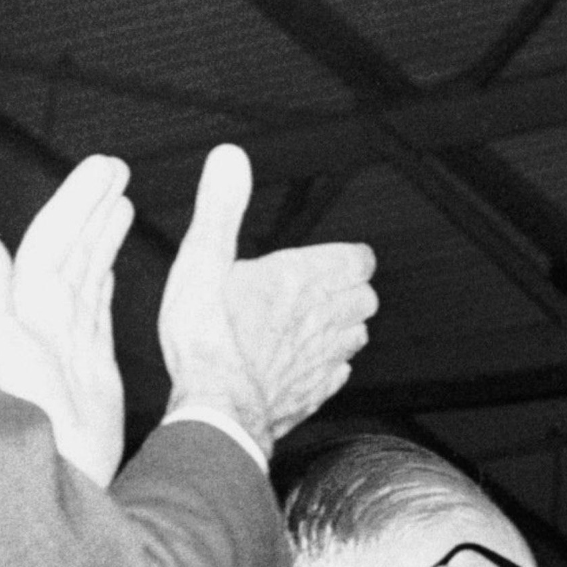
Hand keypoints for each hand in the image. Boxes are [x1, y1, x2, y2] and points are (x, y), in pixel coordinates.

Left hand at [0, 154, 133, 479]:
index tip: (104, 169)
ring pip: (84, 271)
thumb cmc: (29, 424)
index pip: (51, 240)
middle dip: (90, 204)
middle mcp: (45, 320)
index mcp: (29, 310)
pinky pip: (95, 306)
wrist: (61, 483)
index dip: (75, 201)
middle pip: (69, 247)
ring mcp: (68, 342)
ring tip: (120, 199)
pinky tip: (110, 257)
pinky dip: (103, 275)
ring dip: (100, 233)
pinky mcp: (91, 366)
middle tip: (117, 167)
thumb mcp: (5, 353)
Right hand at [155, 143, 377, 449]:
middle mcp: (326, 319)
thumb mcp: (202, 258)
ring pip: (357, 334)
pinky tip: (307, 360)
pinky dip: (330, 362)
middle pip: (364, 296)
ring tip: (314, 318)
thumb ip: (221, 207)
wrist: (217, 407)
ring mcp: (326, 358)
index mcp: (304, 280)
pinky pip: (338, 371)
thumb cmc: (207, 336)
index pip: (357, 259)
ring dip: (343, 323)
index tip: (336, 255)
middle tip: (323, 283)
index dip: (349, 255)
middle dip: (350, 287)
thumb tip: (231, 159)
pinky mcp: (317, 391)